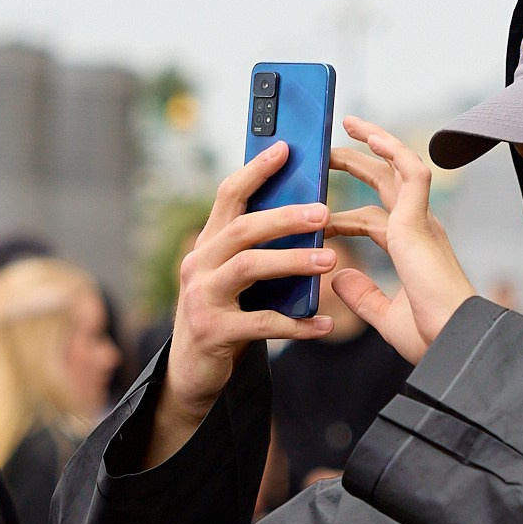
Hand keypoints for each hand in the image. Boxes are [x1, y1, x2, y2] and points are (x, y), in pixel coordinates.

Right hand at [144, 142, 336, 468]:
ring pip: (249, 268)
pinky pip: (261, 323)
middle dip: (285, 217)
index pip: (230, 196)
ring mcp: (202, 298)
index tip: (286, 149)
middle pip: (243, 229)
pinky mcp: (213, 332)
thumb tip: (306, 214)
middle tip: (325, 212)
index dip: (257, 171)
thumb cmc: (225, 317)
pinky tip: (325, 325)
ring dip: (292, 262)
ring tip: (330, 260)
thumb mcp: (235, 278)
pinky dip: (296, 324)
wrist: (192, 374)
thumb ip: (256, 250)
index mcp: (208, 244)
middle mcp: (198, 264)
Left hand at [327, 117, 479, 364]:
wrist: (453, 342)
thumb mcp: (386, 315)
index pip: (376, 218)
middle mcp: (420, 230)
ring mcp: (422, 223)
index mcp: (412, 251)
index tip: (321, 211)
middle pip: (386, 184)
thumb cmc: (431, 335)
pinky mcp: (420, 222)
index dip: (347, 212)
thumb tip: (339, 276)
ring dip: (374, 143)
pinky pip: (411, 172)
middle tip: (328, 154)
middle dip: (358, 164)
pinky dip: (393, 151)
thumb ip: (363, 295)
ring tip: (347, 125)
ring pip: (399, 168)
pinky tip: (370, 137)